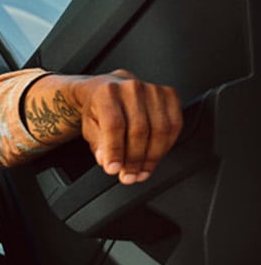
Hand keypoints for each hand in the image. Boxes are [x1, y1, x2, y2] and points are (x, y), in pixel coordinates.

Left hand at [65, 71, 181, 184]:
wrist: (110, 90)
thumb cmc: (99, 110)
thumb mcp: (90, 128)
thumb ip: (98, 144)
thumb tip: (107, 160)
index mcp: (107, 93)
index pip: (115, 125)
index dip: (115, 151)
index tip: (114, 170)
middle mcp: (131, 88)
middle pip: (139, 129)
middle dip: (135, 159)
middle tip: (129, 176)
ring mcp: (153, 90)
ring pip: (160, 129)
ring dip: (152, 157)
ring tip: (141, 172)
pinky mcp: (170, 95)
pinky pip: (174, 125)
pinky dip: (166, 146)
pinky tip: (155, 158)